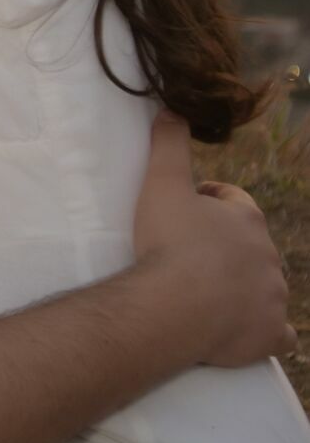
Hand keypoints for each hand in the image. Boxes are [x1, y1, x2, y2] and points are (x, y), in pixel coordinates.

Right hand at [134, 112, 294, 366]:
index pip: (233, 200)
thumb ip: (169, 143)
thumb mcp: (162, 182)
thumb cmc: (169, 242)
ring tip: (209, 291)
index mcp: (246, 217)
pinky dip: (269, 329)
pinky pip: (281, 333)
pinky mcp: (270, 333)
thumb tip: (173, 109)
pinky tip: (251, 328)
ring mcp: (273, 296)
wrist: (173, 306)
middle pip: (250, 244)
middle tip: (189, 253)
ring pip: (267, 286)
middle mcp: (268, 255)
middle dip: (226, 245)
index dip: (209, 201)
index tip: (186, 210)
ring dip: (245, 285)